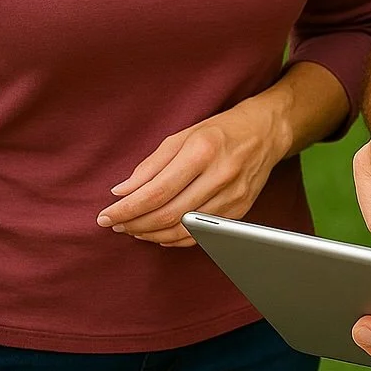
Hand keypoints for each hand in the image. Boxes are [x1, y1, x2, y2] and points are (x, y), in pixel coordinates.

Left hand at [97, 96, 286, 245]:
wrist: (265, 133)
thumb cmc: (219, 131)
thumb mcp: (182, 136)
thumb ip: (150, 165)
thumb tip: (121, 192)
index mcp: (201, 152)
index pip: (155, 192)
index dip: (126, 209)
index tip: (105, 216)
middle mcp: (219, 176)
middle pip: (168, 214)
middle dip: (135, 224)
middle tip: (115, 224)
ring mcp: (232, 198)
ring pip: (183, 230)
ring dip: (152, 234)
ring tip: (133, 229)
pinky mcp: (239, 213)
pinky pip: (201, 236)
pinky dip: (175, 239)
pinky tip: (158, 234)